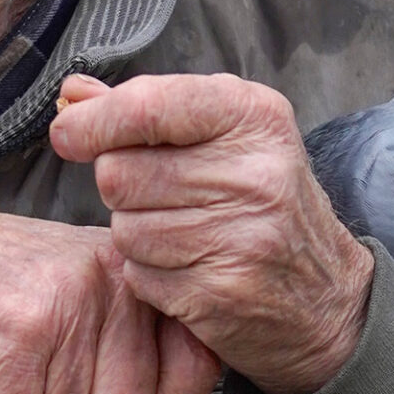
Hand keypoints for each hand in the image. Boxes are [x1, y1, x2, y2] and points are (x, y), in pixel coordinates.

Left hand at [48, 73, 373, 393]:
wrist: (326, 300)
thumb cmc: (262, 205)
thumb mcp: (223, 138)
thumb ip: (143, 111)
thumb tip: (72, 94)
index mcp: (253, 116)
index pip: (146, 105)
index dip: (93, 122)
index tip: (67, 134)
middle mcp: (254, 172)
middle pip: (120, 171)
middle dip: (123, 187)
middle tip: (164, 198)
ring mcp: (241, 235)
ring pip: (123, 227)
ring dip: (136, 235)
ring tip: (184, 235)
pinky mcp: (221, 291)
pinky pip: (138, 274)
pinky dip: (148, 275)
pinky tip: (188, 270)